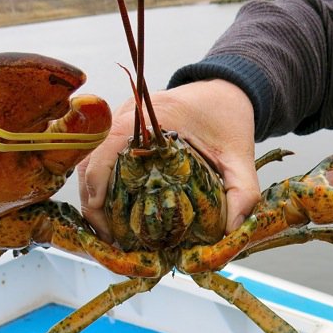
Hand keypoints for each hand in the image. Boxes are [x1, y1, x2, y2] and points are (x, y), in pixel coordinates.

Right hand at [78, 79, 259, 239]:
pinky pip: (101, 160)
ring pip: (91, 163)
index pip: (106, 150)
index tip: (107, 228)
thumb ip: (243, 192)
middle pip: (90, 161)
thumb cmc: (228, 119)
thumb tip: (233, 229)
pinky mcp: (121, 132)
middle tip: (110, 240)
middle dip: (93, 205)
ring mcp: (120, 122)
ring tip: (111, 234)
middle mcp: (128, 116)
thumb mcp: (240, 156)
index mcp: (151, 116)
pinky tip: (116, 215)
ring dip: (95, 199)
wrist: (225, 91)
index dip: (97, 191)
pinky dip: (102, 188)